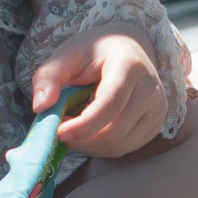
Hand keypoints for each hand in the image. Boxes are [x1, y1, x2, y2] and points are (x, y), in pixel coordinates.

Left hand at [31, 24, 167, 158]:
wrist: (126, 49)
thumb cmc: (93, 52)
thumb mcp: (66, 55)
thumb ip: (48, 77)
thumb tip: (40, 107)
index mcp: (129, 65)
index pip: (110, 104)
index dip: (84, 124)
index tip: (59, 132)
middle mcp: (150, 89)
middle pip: (114, 131)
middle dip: (82, 138)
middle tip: (60, 129)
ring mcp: (157, 109)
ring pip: (119, 145)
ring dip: (89, 146)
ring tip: (74, 127)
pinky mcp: (155, 125)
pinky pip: (124, 149)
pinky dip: (101, 147)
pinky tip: (90, 131)